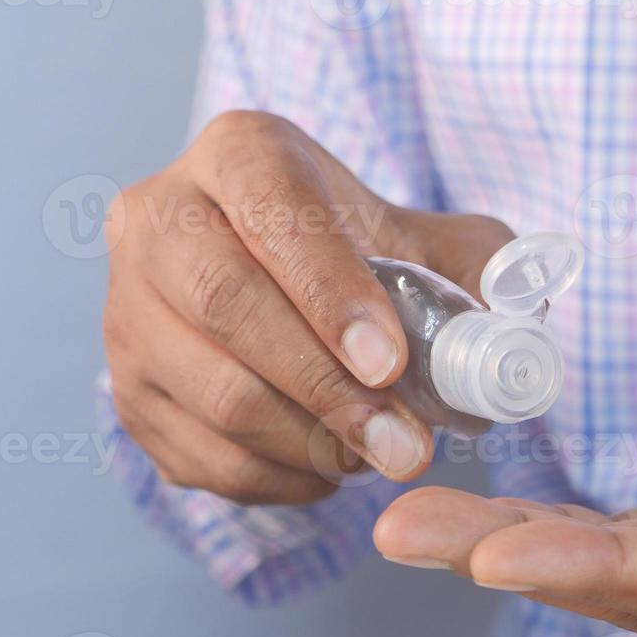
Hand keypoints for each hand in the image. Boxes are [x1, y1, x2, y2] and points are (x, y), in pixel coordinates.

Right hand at [103, 110, 513, 504]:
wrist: (257, 275)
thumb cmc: (341, 251)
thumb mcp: (412, 232)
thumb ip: (470, 267)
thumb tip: (511, 330)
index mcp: (234, 156)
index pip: (273, 214)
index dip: (331, 292)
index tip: (391, 364)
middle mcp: (156, 223)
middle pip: (225, 308)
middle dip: (326, 389)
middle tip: (403, 445)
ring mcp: (126, 312)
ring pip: (213, 395)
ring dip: (309, 445)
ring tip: (374, 456)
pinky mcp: (125, 392)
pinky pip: (201, 456)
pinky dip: (276, 479)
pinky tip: (324, 468)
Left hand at [375, 396, 636, 636]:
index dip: (603, 572)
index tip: (504, 557)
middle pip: (631, 583)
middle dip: (511, 561)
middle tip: (404, 534)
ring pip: (614, 559)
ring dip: (505, 543)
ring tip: (409, 523)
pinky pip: (632, 534)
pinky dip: (554, 523)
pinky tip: (478, 517)